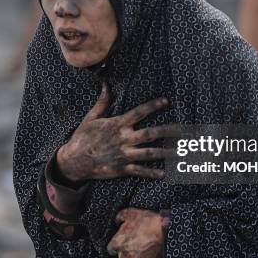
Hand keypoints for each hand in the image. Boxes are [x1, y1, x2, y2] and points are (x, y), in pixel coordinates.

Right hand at [56, 83, 177, 181]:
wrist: (74, 161)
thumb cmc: (82, 137)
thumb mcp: (90, 118)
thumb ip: (102, 102)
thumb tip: (105, 84)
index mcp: (117, 124)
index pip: (139, 112)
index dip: (153, 106)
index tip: (167, 102)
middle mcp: (123, 139)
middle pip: (151, 134)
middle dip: (169, 131)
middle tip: (184, 130)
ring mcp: (124, 155)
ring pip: (150, 153)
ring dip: (167, 152)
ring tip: (181, 152)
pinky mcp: (122, 168)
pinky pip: (140, 171)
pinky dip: (152, 173)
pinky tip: (165, 173)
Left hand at [107, 208, 163, 257]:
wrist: (165, 231)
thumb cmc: (148, 222)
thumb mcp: (131, 213)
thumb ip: (120, 217)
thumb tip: (117, 220)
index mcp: (117, 243)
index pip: (111, 249)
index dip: (118, 245)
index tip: (124, 242)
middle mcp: (124, 257)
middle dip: (127, 254)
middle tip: (136, 246)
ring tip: (145, 251)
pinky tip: (151, 256)